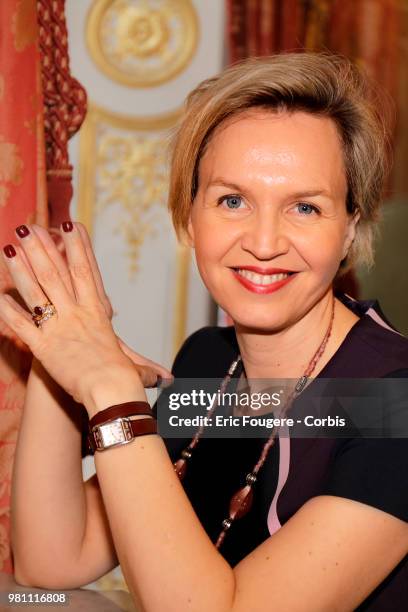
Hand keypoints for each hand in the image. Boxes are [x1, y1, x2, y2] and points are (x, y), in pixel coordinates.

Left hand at [0, 223, 170, 413]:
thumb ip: (144, 367)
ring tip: (9, 249)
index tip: (70, 226)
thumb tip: (166, 378)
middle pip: (57, 275)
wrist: (110, 392)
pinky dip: (8, 312)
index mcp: (97, 312)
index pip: (86, 271)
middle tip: (29, 228)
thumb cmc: (123, 379)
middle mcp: (77, 314)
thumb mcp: (132, 365)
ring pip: (36, 293)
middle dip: (42, 249)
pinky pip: (22, 326)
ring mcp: (59, 329)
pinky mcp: (43, 347)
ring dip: (21, 270)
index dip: (77, 247)